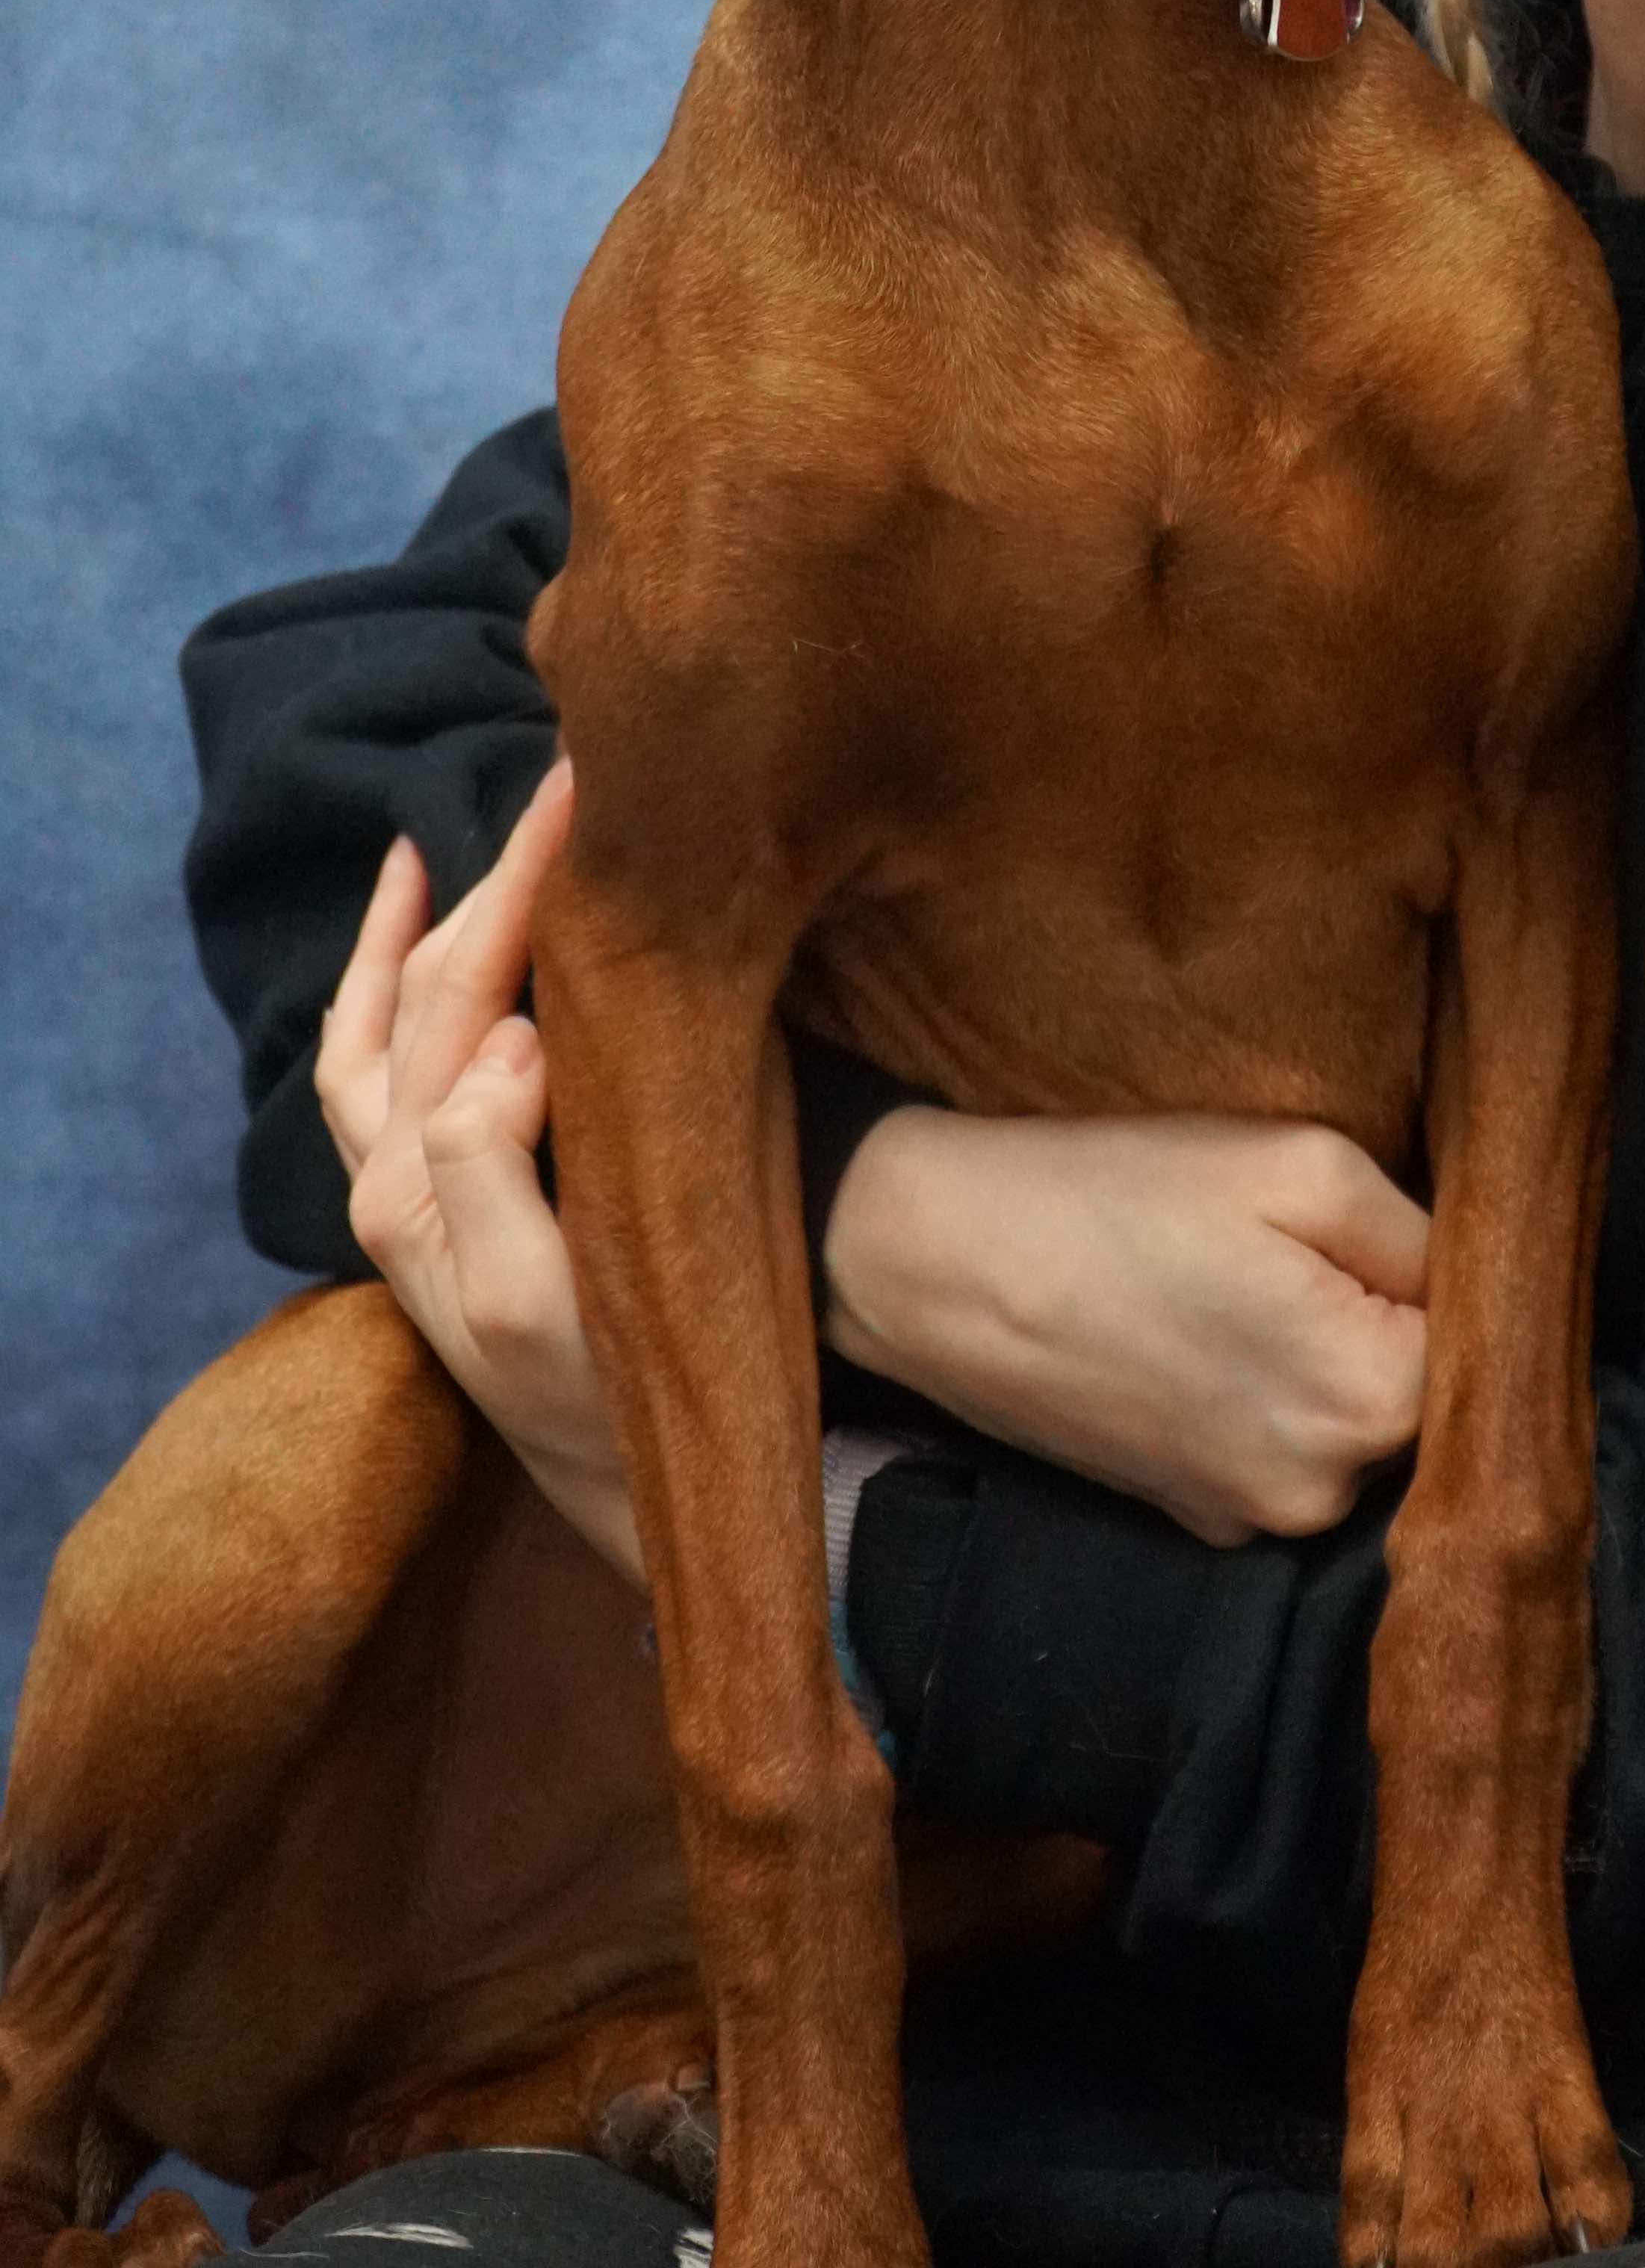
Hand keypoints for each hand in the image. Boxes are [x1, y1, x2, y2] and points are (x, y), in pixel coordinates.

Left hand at [316, 762, 643, 1581]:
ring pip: (388, 1021)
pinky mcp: (446, 1199)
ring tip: (456, 840)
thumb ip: (490, 1167)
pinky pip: (389, 1063)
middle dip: (483, 883)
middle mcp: (392, 1178)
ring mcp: (413, 1187)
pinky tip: (434, 935)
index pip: (453, 997)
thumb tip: (507, 1039)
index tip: (585, 796)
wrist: (631, 1485)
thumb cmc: (606, 1393)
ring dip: (422, 925)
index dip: (515, 888)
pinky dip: (398, 984)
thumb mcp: (536, 1298)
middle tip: (565, 785)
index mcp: (411, 1187)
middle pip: (418, 992)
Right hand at [823, 1108, 1429, 1547]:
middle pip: (1419, 1398)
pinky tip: (1200, 1330)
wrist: (943, 1261)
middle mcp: (1322, 1494)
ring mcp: (1251, 1519)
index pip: (1483, 1349)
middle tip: (1305, 1243)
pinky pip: (1280, 1450)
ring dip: (1326, 1360)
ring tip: (1241, 1280)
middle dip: (1390, 1320)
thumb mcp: (1304, 1164)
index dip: (1450, 1276)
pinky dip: (1264, 1396)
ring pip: (1349, 1426)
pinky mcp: (1193, 1516)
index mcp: (1368, 1406)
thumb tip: (1483, 1279)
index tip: (1393, 1228)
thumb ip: (1426, 1235)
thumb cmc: (1120, 1195)